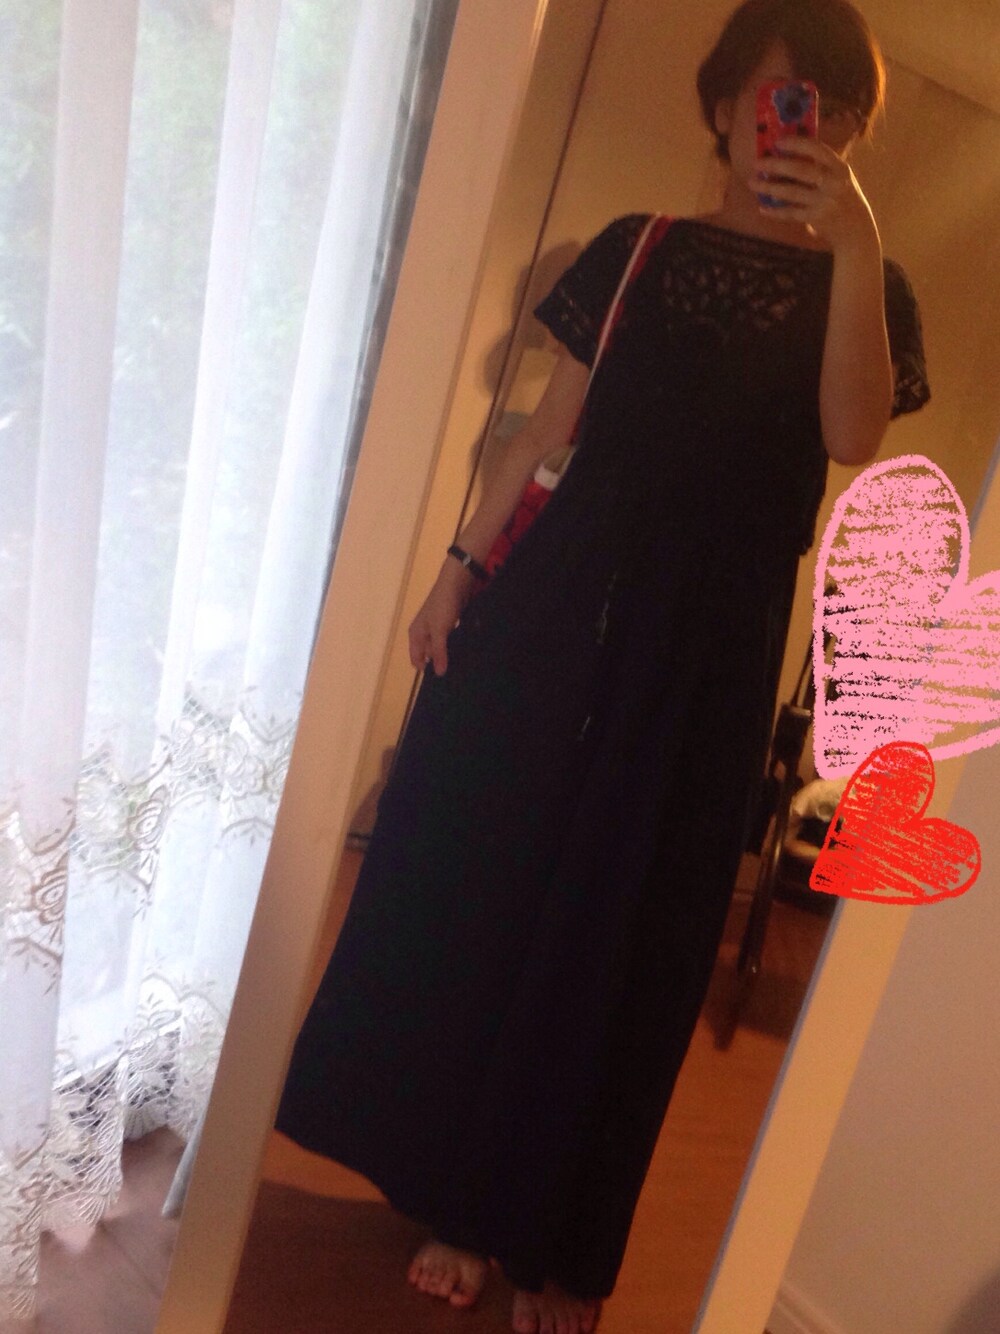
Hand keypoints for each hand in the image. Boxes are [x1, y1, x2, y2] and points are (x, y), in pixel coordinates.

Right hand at [408, 562, 475, 674]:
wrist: (456, 582)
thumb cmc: (443, 606)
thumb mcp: (440, 631)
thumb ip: (439, 652)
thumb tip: (439, 674)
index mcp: (415, 634)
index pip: (416, 659)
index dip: (426, 669)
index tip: (441, 679)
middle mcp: (422, 632)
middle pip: (428, 654)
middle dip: (438, 662)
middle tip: (454, 675)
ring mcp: (435, 627)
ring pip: (439, 647)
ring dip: (448, 654)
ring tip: (460, 665)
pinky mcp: (447, 623)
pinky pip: (449, 640)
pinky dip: (454, 645)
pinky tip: (464, 651)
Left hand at [753, 138, 877, 250]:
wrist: (857, 229)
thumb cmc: (844, 198)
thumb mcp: (839, 178)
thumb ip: (821, 167)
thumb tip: (787, 154)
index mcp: (839, 167)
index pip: (817, 149)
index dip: (797, 144)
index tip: (778, 141)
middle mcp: (833, 183)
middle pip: (800, 170)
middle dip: (776, 165)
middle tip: (757, 163)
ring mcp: (824, 201)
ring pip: (791, 192)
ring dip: (769, 188)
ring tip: (752, 183)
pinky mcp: (816, 218)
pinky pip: (791, 213)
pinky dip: (775, 211)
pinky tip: (762, 208)